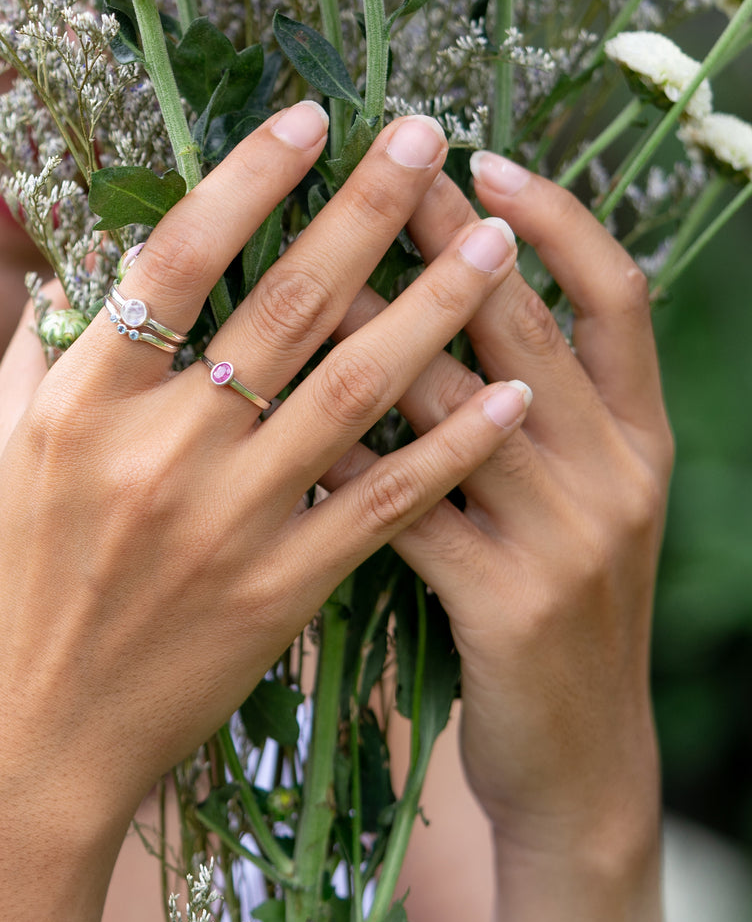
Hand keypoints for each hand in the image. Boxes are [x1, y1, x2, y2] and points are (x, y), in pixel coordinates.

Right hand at [0, 111, 529, 824]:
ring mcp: (227, 523)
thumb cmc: (8, 584)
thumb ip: (41, 344)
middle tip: (425, 138)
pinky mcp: (281, 590)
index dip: (247, 180)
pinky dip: (452, 446)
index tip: (310, 116)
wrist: (35, 740)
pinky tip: (512, 394)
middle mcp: (157, 450)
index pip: (172, 261)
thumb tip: (78, 253)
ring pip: (352, 392)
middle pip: (282, 306)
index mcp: (81, 404)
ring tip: (499, 243)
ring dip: (434, 309)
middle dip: (364, 211)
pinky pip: (384, 504)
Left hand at [358, 155, 670, 852]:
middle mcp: (619, 470)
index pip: (618, 294)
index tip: (486, 158)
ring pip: (457, 402)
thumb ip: (524, 405)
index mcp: (638, 432)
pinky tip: (282, 415)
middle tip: (379, 164)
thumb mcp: (574, 497)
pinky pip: (406, 504)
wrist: (581, 763)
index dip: (558, 218)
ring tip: (307, 267)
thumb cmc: (548, 602)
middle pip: (522, 325)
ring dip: (376, 327)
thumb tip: (434, 295)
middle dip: (447, 237)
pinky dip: (344, 452)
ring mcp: (570, 537)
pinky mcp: (509, 604)